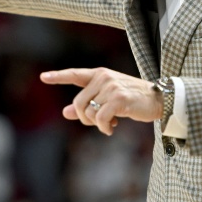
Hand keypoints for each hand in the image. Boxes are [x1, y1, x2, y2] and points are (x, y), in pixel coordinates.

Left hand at [41, 67, 162, 135]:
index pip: (75, 75)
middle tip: (99, 122)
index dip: (58, 76)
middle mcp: (103, 77)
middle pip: (78, 103)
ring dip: (97, 124)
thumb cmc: (133, 100)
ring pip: (89, 112)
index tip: (43, 77)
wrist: (159, 100)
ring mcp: (111, 87)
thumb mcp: (108, 100)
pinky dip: (104, 127)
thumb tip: (65, 113)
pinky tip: (113, 127)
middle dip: (85, 118)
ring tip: (110, 123)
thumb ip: (87, 104)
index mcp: (100, 74)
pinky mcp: (119, 98)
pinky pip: (100, 118)